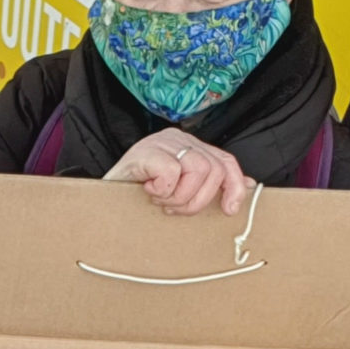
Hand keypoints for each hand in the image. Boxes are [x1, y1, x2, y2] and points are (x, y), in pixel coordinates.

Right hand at [102, 127, 250, 216]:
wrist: (100, 203)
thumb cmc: (138, 199)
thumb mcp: (179, 193)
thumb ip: (210, 186)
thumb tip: (250, 186)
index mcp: (189, 147)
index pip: (226, 161)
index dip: (234, 186)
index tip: (229, 210)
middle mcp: (178, 138)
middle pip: (214, 169)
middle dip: (197, 200)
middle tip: (173, 208)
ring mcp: (161, 142)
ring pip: (198, 170)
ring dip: (179, 197)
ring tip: (159, 200)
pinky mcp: (145, 151)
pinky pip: (171, 173)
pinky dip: (162, 190)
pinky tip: (147, 191)